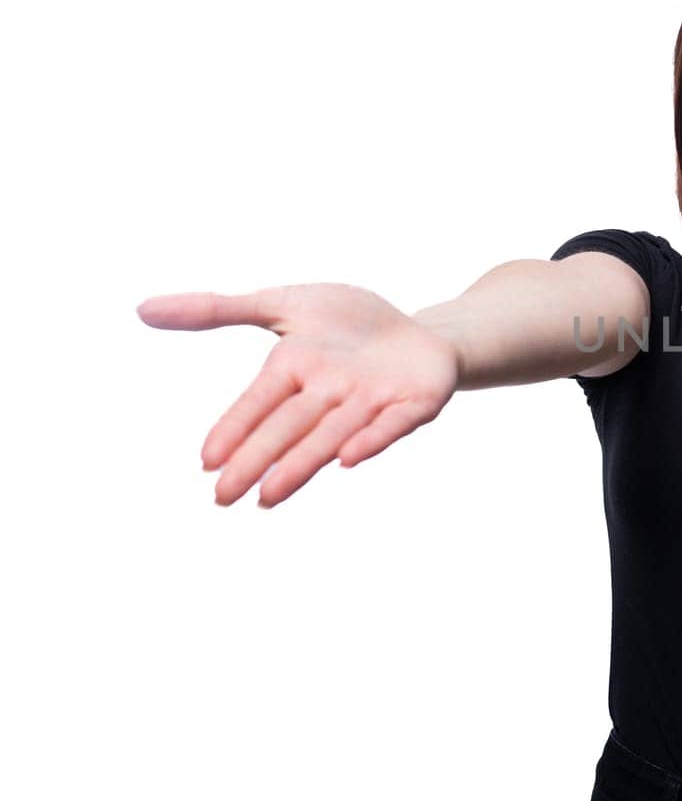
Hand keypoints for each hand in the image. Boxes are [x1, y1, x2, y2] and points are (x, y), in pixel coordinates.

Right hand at [137, 284, 459, 507]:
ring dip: (303, 463)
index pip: (260, 403)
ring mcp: (374, 402)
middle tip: (224, 497)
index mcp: (298, 371)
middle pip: (290, 428)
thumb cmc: (347, 323)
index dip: (235, 428)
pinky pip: (394, 425)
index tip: (207, 462)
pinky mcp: (415, 404)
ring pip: (334, 434)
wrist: (420, 331)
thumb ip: (221, 309)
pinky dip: (373, 439)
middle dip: (259, 460)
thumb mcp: (284, 303)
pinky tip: (349, 457)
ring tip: (270, 495)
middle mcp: (332, 394)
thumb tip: (143, 310)